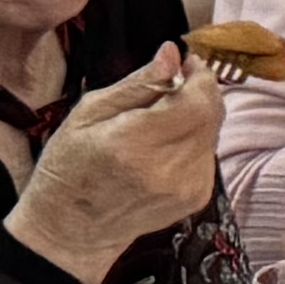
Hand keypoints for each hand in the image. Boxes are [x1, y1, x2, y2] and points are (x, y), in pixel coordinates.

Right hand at [3, 52, 226, 283]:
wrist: (72, 230)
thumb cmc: (70, 166)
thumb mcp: (90, 113)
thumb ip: (138, 83)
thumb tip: (172, 53)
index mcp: (135, 144)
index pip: (196, 99)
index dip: (198, 75)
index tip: (184, 63)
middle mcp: (168, 169)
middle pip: (212, 113)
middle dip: (200, 90)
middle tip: (175, 83)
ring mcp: (186, 188)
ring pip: (214, 131)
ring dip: (198, 115)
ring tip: (163, 119)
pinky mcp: (196, 199)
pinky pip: (208, 153)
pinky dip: (195, 140)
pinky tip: (166, 145)